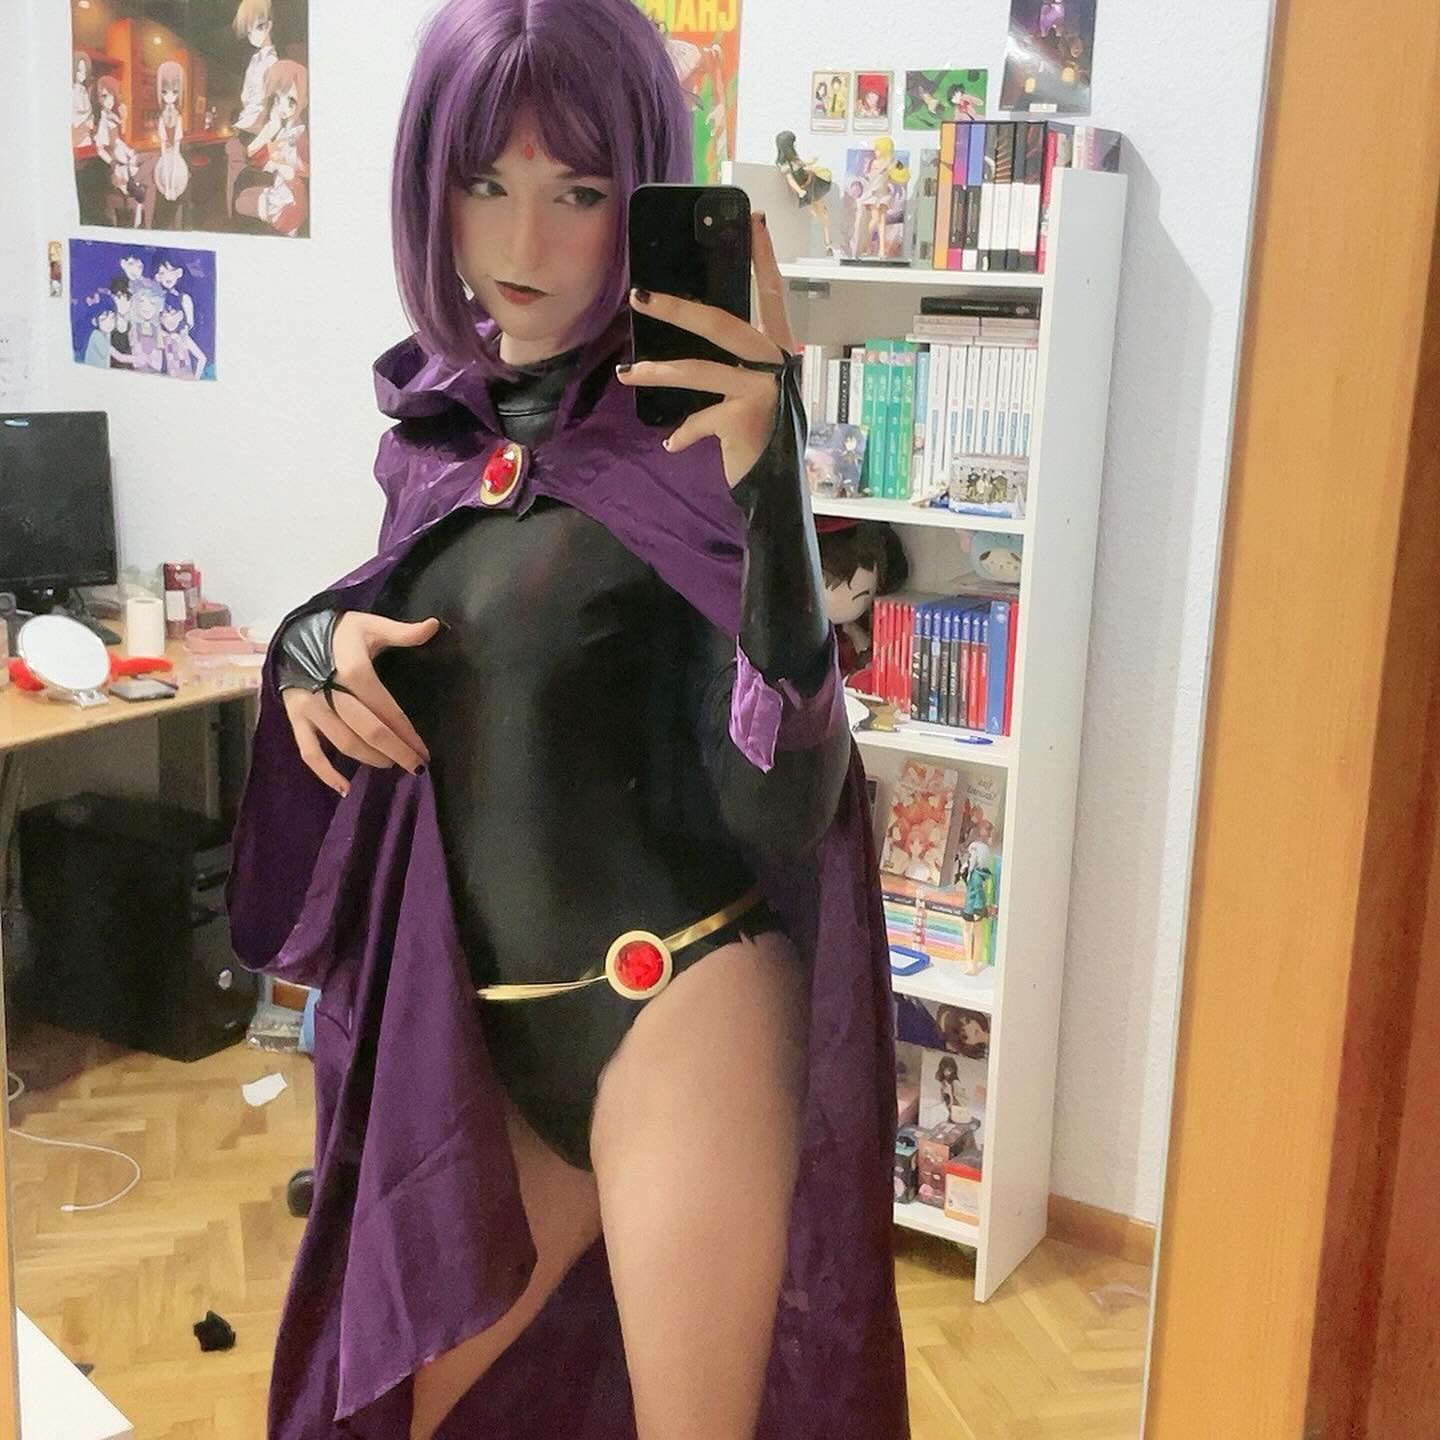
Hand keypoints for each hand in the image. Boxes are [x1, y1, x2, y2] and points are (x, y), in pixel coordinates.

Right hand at [281, 613, 438, 796]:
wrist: (294, 631)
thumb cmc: (339, 630)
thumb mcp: (371, 625)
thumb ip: (402, 631)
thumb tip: (434, 625)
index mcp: (353, 670)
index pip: (387, 710)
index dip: (407, 733)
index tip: (425, 752)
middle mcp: (329, 692)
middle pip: (368, 731)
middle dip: (396, 752)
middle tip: (416, 767)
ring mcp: (310, 707)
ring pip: (343, 742)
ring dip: (369, 758)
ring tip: (391, 764)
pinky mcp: (295, 717)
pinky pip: (308, 751)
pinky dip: (324, 772)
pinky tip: (344, 788)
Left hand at [614, 211, 795, 487]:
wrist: (777, 486)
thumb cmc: (760, 432)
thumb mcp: (752, 390)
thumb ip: (736, 362)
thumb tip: (691, 330)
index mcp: (779, 348)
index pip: (772, 292)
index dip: (763, 257)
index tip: (753, 218)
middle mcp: (776, 362)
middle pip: (721, 322)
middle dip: (675, 308)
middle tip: (638, 296)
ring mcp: (762, 389)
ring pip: (698, 369)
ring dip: (657, 372)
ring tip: (627, 374)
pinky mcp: (744, 418)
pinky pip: (700, 417)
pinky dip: (683, 433)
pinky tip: (672, 444)